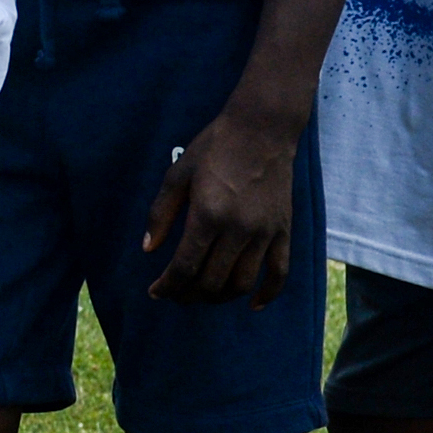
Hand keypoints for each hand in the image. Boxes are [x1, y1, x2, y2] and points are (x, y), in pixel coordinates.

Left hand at [140, 105, 303, 305]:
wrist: (262, 128)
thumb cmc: (214, 147)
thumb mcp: (178, 173)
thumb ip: (161, 213)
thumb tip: (148, 249)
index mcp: (208, 214)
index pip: (185, 267)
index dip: (167, 286)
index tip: (156, 291)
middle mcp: (238, 229)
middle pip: (211, 282)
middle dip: (188, 295)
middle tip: (176, 294)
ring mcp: (264, 233)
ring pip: (241, 283)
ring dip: (219, 297)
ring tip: (203, 294)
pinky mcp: (283, 231)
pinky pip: (279, 273)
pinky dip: (267, 294)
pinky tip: (251, 304)